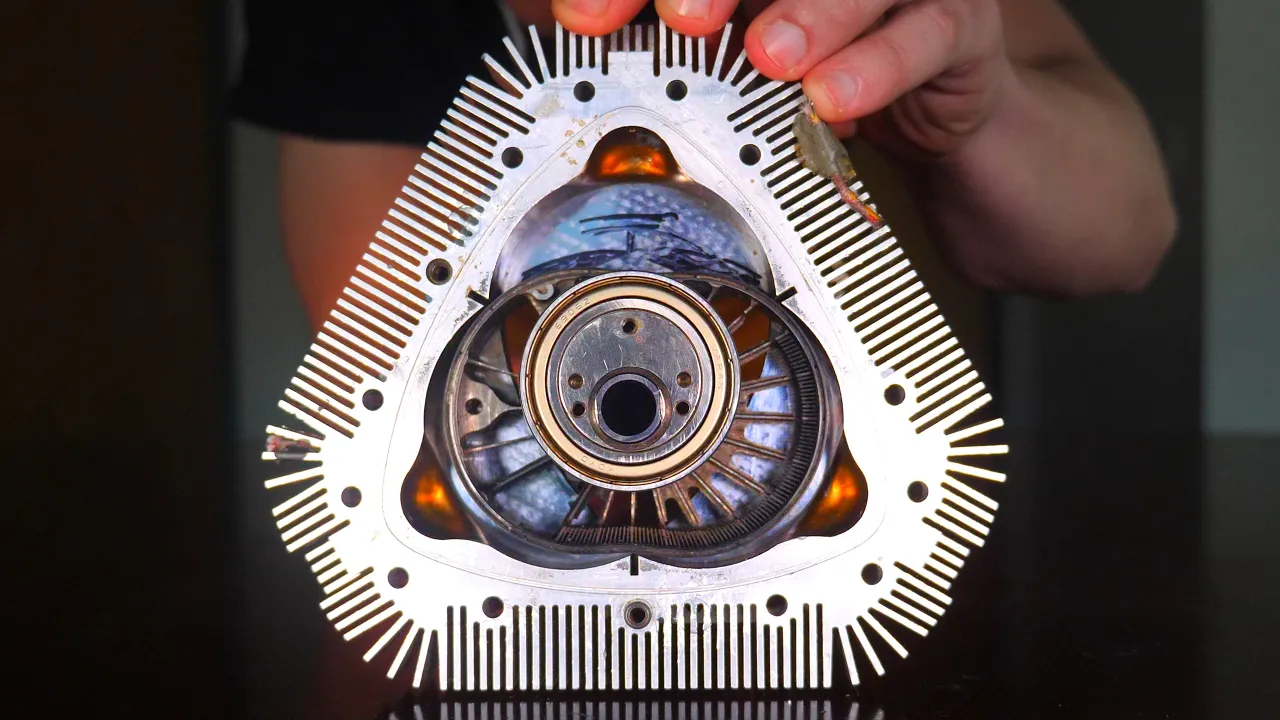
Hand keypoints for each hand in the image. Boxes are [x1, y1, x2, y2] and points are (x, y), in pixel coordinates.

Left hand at [552, 0, 1009, 157]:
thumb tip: (583, 42)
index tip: (585, 17)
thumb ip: (680, 44)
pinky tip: (835, 101)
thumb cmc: (821, 64)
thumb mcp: (739, 53)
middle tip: (681, 19)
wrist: (930, 106)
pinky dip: (879, 66)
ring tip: (769, 58)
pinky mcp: (958, 21)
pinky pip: (927, 34)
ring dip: (813, 15)